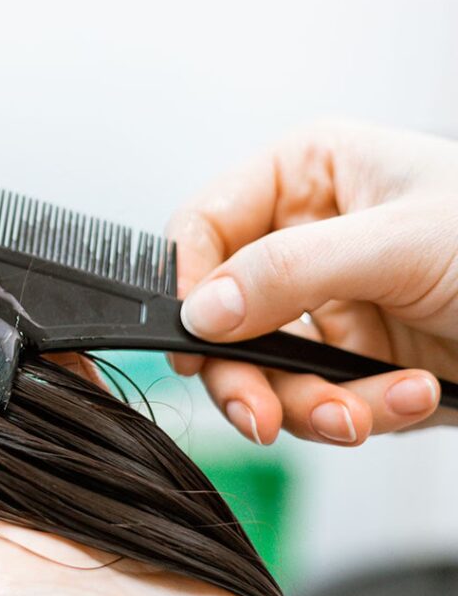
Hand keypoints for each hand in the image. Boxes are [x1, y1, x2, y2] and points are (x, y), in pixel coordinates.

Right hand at [168, 121, 457, 445]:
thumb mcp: (401, 243)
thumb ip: (289, 271)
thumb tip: (201, 309)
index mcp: (308, 178)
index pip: (206, 226)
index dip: (188, 283)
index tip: (193, 339)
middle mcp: (306, 241)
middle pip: (223, 314)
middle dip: (246, 374)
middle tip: (261, 417)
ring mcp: (329, 305)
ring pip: (265, 370)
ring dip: (310, 405)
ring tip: (362, 412)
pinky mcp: (354, 361)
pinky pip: (319, 400)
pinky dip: (360, 411)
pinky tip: (406, 396)